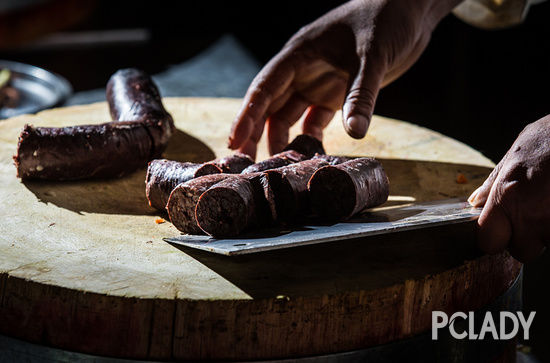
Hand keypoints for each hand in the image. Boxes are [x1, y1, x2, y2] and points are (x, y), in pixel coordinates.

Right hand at [228, 0, 461, 157]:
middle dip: (256, 134)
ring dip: (282, 140)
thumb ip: (361, 95)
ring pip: (290, 115)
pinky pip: (316, 120)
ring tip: (275, 167)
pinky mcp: (337, 93)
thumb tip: (355, 134)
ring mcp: (318, 82)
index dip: (247, 116)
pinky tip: (309, 157)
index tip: (234, 142)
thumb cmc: (386, 19)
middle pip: (270, 106)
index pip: (265, 88)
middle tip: (244, 164)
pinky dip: (311, 138)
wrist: (410, 11)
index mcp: (300, 54)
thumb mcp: (373, 57)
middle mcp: (303, 70)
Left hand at [469, 115, 549, 261]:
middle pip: (522, 250)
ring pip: (548, 243)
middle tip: (536, 211)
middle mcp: (532, 215)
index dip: (494, 237)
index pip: (488, 241)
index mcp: (508, 195)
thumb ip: (495, 181)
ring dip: (549, 228)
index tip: (499, 229)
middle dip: (527, 237)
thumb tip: (477, 201)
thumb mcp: (519, 150)